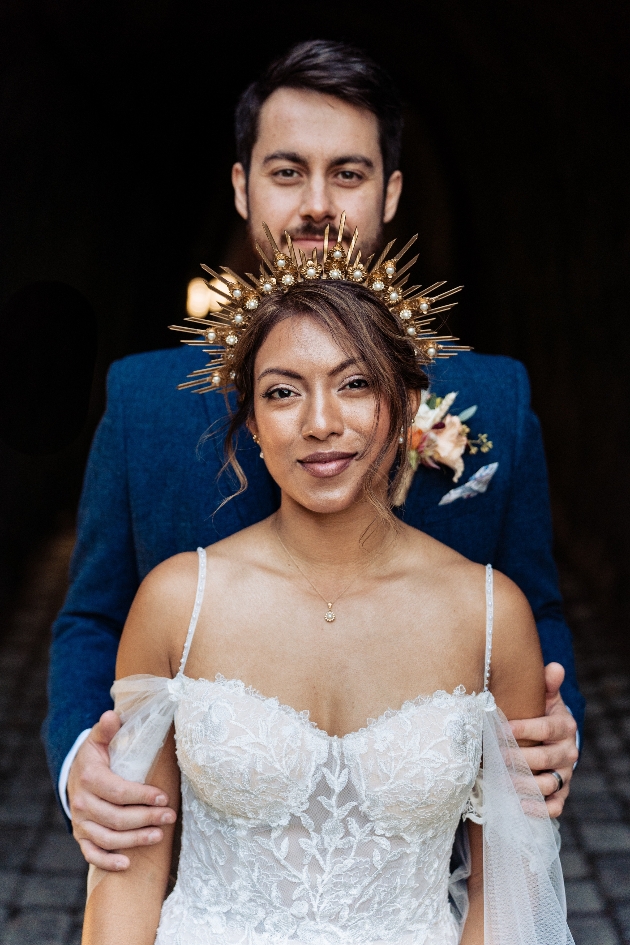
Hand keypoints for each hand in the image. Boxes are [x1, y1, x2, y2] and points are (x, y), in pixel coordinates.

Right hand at [68, 710, 176, 869]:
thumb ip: (107, 729)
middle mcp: (81, 803)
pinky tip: (127, 863)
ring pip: (108, 838)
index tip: (164, 797)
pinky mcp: (81, 836)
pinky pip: (92, 854)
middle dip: (146, 819)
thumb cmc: (96, 756)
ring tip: (159, 836)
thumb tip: (112, 715)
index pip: (118, 791)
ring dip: (134, 840)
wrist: (75, 775)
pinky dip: (108, 861)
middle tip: (170, 816)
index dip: (142, 796)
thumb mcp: (99, 739)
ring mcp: (80, 822)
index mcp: (89, 777)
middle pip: (116, 818)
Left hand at [509, 663, 578, 816]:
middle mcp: (568, 752)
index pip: (547, 728)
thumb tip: (554, 667)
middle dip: (518, 758)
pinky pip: (555, 806)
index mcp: (565, 726)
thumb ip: (547, 684)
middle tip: (494, 757)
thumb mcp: (545, 697)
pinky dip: (539, 808)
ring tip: (500, 781)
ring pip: (548, 783)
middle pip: (545, 758)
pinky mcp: (561, 793)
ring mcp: (565, 774)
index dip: (525, 729)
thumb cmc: (542, 714)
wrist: (554, 739)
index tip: (501, 729)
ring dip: (523, 784)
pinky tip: (520, 805)